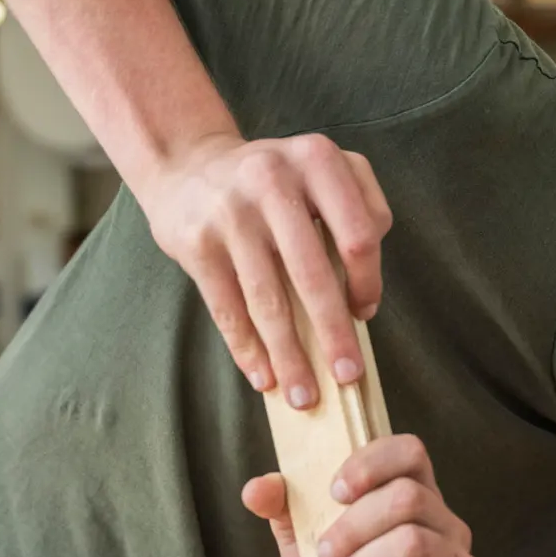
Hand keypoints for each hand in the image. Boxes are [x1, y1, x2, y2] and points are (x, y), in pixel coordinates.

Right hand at [140, 132, 391, 409]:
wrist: (187, 163)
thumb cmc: (273, 181)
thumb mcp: (319, 171)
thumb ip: (357, 212)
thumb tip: (362, 298)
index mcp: (317, 160)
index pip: (358, 234)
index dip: (368, 281)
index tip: (365, 314)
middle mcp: (273, 180)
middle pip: (313, 273)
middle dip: (333, 333)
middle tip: (348, 377)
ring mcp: (230, 212)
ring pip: (268, 299)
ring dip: (289, 355)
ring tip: (303, 396)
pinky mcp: (197, 242)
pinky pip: (228, 307)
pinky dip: (247, 349)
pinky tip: (262, 377)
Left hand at [242, 435, 484, 556]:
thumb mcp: (305, 555)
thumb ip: (285, 514)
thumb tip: (256, 488)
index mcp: (415, 498)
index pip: (410, 451)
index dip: (372, 463)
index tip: (334, 492)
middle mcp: (447, 526)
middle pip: (408, 497)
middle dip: (354, 527)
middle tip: (324, 556)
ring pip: (414, 542)